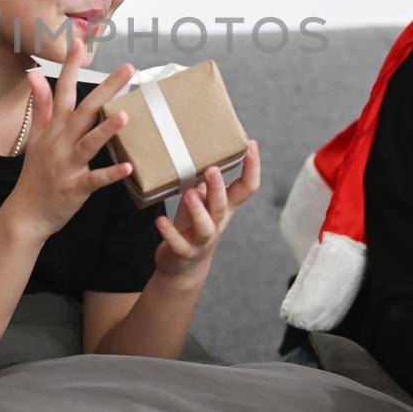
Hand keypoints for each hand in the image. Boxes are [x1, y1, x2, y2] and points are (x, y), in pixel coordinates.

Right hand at [1, 39, 135, 243]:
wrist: (25, 213)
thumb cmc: (35, 174)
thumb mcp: (35, 137)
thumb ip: (40, 105)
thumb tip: (34, 74)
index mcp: (54, 129)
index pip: (63, 91)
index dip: (70, 67)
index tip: (80, 43)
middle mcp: (60, 143)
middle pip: (84, 111)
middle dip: (106, 89)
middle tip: (128, 69)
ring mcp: (67, 166)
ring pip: (89, 143)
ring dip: (106, 129)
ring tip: (126, 115)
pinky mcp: (75, 188)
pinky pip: (95, 180)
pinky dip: (111, 174)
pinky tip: (128, 167)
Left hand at [153, 141, 260, 282]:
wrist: (184, 267)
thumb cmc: (193, 225)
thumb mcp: (202, 202)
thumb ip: (204, 182)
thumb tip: (200, 152)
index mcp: (225, 207)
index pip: (247, 187)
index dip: (252, 168)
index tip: (251, 145)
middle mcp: (217, 223)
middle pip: (223, 205)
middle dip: (218, 187)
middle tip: (212, 169)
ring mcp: (202, 240)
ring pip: (205, 226)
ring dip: (197, 209)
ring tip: (189, 194)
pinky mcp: (184, 252)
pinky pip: (178, 243)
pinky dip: (169, 232)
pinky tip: (160, 220)